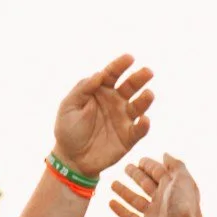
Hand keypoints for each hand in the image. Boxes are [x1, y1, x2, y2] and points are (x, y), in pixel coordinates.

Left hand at [52, 54, 155, 182]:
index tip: (129, 58)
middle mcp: (115, 102)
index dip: (120, 65)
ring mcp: (123, 119)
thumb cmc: (68, 129)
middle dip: (139, 78)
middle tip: (148, 71)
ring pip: (138, 106)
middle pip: (130, 87)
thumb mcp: (68, 106)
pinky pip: (139, 130)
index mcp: (100, 91)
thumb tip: (99, 74)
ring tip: (149, 94)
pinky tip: (145, 120)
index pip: (111, 75)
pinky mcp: (128, 137)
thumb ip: (82, 89)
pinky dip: (144, 125)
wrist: (71, 159)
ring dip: (145, 100)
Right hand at [107, 154, 214, 216]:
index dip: (150, 165)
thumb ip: (175, 165)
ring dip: (125, 192)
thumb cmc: (183, 207)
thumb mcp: (183, 180)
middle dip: (137, 176)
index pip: (159, 173)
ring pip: (137, 201)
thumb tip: (165, 155)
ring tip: (113, 184)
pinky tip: (111, 202)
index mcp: (174, 187)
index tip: (138, 160)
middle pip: (148, 185)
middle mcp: (164, 200)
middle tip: (125, 167)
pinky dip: (120, 210)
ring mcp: (155, 215)